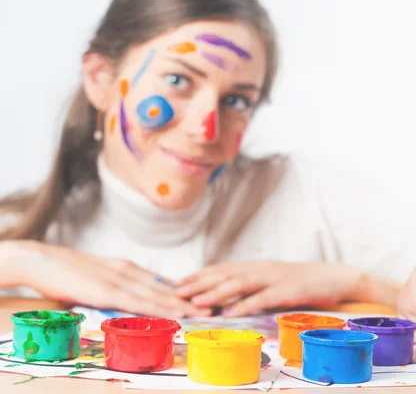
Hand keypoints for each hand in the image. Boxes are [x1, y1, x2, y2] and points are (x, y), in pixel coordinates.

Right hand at [8, 241, 207, 317]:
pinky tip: (176, 313)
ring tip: (208, 311)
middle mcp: (129, 272)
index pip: (162, 282)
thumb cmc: (66, 272)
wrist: (40, 260)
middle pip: (167, 288)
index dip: (186, 292)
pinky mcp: (107, 290)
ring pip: (159, 295)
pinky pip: (139, 301)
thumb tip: (130, 299)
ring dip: (185, 305)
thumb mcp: (98, 278)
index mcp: (127, 268)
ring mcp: (119, 280)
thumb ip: (116, 287)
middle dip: (194, 299)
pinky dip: (160, 308)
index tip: (206, 298)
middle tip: (219, 305)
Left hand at [177, 261, 361, 316]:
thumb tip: (227, 298)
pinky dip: (245, 305)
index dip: (200, 275)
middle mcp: (263, 268)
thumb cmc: (303, 282)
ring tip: (198, 302)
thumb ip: (253, 286)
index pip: (223, 268)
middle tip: (179, 292)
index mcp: (258, 266)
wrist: (335, 277)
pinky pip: (263, 298)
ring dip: (217, 293)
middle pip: (226, 274)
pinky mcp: (289, 290)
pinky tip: (230, 313)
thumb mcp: (274, 280)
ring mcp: (276, 278)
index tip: (179, 283)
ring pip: (241, 284)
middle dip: (200, 283)